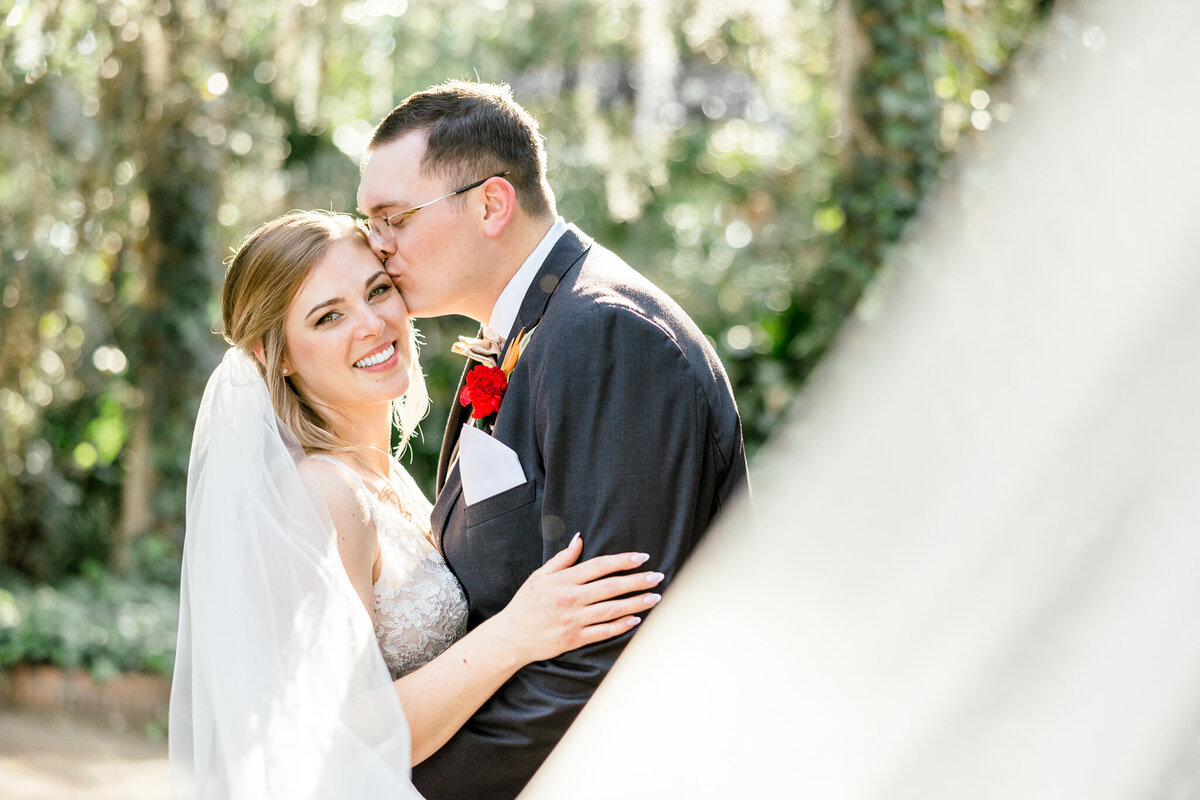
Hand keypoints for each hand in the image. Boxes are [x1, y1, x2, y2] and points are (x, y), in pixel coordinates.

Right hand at [493, 534, 663, 664]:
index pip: (599, 566)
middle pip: (611, 587)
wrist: (511, 636)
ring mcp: (574, 620)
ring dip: (636, 603)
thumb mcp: (540, 575)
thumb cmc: (526, 604)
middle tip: (658, 576)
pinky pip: (604, 631)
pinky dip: (621, 625)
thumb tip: (579, 538)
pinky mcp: (575, 639)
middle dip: (637, 581)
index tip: (642, 557)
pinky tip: (636, 619)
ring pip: (612, 609)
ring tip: (655, 597)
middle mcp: (570, 599)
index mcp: (563, 580)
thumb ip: (563, 559)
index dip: (623, 560)